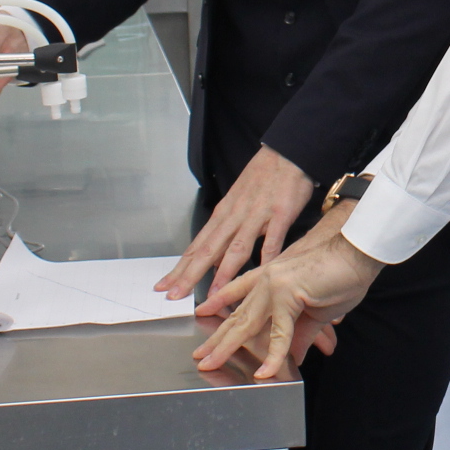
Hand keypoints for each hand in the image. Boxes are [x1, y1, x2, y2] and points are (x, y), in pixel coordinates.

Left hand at [156, 145, 317, 301]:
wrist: (285, 154)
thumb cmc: (261, 179)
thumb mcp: (236, 203)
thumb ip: (226, 234)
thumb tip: (215, 262)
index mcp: (222, 215)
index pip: (196, 247)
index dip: (179, 268)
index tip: (164, 287)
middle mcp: (234, 217)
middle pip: (208, 251)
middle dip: (190, 275)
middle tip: (174, 295)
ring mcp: (257, 216)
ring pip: (236, 248)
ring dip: (223, 273)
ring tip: (212, 294)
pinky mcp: (280, 214)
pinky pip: (273, 240)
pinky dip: (266, 258)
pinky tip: (260, 274)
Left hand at [194, 203, 380, 379]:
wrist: (359, 254)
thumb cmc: (343, 274)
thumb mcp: (318, 310)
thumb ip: (301, 333)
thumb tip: (293, 355)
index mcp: (272, 276)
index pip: (239, 292)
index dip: (219, 302)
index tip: (203, 312)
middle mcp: (267, 279)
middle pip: (237, 314)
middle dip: (217, 338)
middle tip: (200, 356)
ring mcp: (274, 286)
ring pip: (246, 324)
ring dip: (226, 347)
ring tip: (210, 364)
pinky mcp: (288, 295)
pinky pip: (279, 334)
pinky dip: (273, 356)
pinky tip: (265, 373)